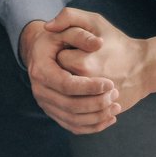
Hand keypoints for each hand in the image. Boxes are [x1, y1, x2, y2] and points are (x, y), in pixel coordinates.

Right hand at [19, 17, 119, 133]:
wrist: (44, 52)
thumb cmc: (58, 38)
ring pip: (73, 120)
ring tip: (116, 106)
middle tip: (115, 94)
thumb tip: (98, 43)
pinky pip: (73, 127)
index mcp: (41, 69)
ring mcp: (46, 104)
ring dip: (97, 117)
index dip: (90, 87)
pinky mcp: (54, 113)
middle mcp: (39, 90)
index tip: (110, 83)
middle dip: (96, 103)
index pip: (66, 85)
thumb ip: (81, 33)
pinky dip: (93, 127)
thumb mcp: (68, 29)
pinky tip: (110, 118)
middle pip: (70, 106)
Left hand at [46, 7, 155, 116]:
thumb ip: (69, 17)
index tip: (77, 48)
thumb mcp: (95, 22)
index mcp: (84, 63)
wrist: (145, 68)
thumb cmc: (117, 43)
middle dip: (68, 69)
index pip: (58, 59)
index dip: (65, 51)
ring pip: (68, 98)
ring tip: (86, 75)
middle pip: (60, 79)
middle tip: (83, 62)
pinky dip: (79, 105)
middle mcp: (87, 86)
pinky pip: (78, 115)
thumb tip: (47, 26)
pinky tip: (85, 92)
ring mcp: (95, 103)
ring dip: (72, 87)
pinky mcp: (100, 114)